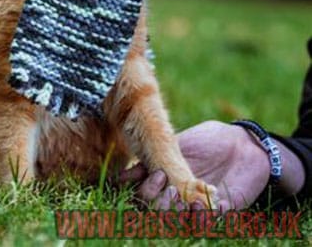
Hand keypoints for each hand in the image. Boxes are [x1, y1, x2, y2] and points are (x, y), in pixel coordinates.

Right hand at [121, 120, 304, 211]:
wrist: (242, 144)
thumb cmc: (207, 140)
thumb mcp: (177, 146)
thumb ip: (153, 160)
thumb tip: (123, 176)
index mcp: (163, 183)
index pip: (143, 199)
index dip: (146, 193)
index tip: (159, 175)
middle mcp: (176, 199)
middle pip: (157, 216)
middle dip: (161, 206)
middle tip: (173, 189)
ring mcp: (196, 209)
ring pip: (180, 226)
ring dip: (182, 216)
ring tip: (191, 201)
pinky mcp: (219, 215)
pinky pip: (208, 226)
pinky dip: (206, 218)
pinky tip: (211, 205)